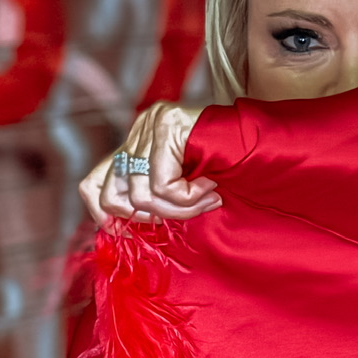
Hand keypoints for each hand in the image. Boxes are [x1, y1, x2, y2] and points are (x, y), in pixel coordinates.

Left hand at [78, 102, 220, 226]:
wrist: (266, 150)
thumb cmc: (230, 178)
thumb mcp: (181, 195)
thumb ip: (152, 204)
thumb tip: (119, 231)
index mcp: (136, 147)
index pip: (92, 184)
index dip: (103, 215)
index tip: (126, 233)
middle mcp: (138, 130)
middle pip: (113, 194)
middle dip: (150, 216)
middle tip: (186, 211)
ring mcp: (151, 124)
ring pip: (142, 195)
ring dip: (180, 209)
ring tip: (207, 199)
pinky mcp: (168, 125)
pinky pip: (163, 184)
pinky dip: (188, 197)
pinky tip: (211, 186)